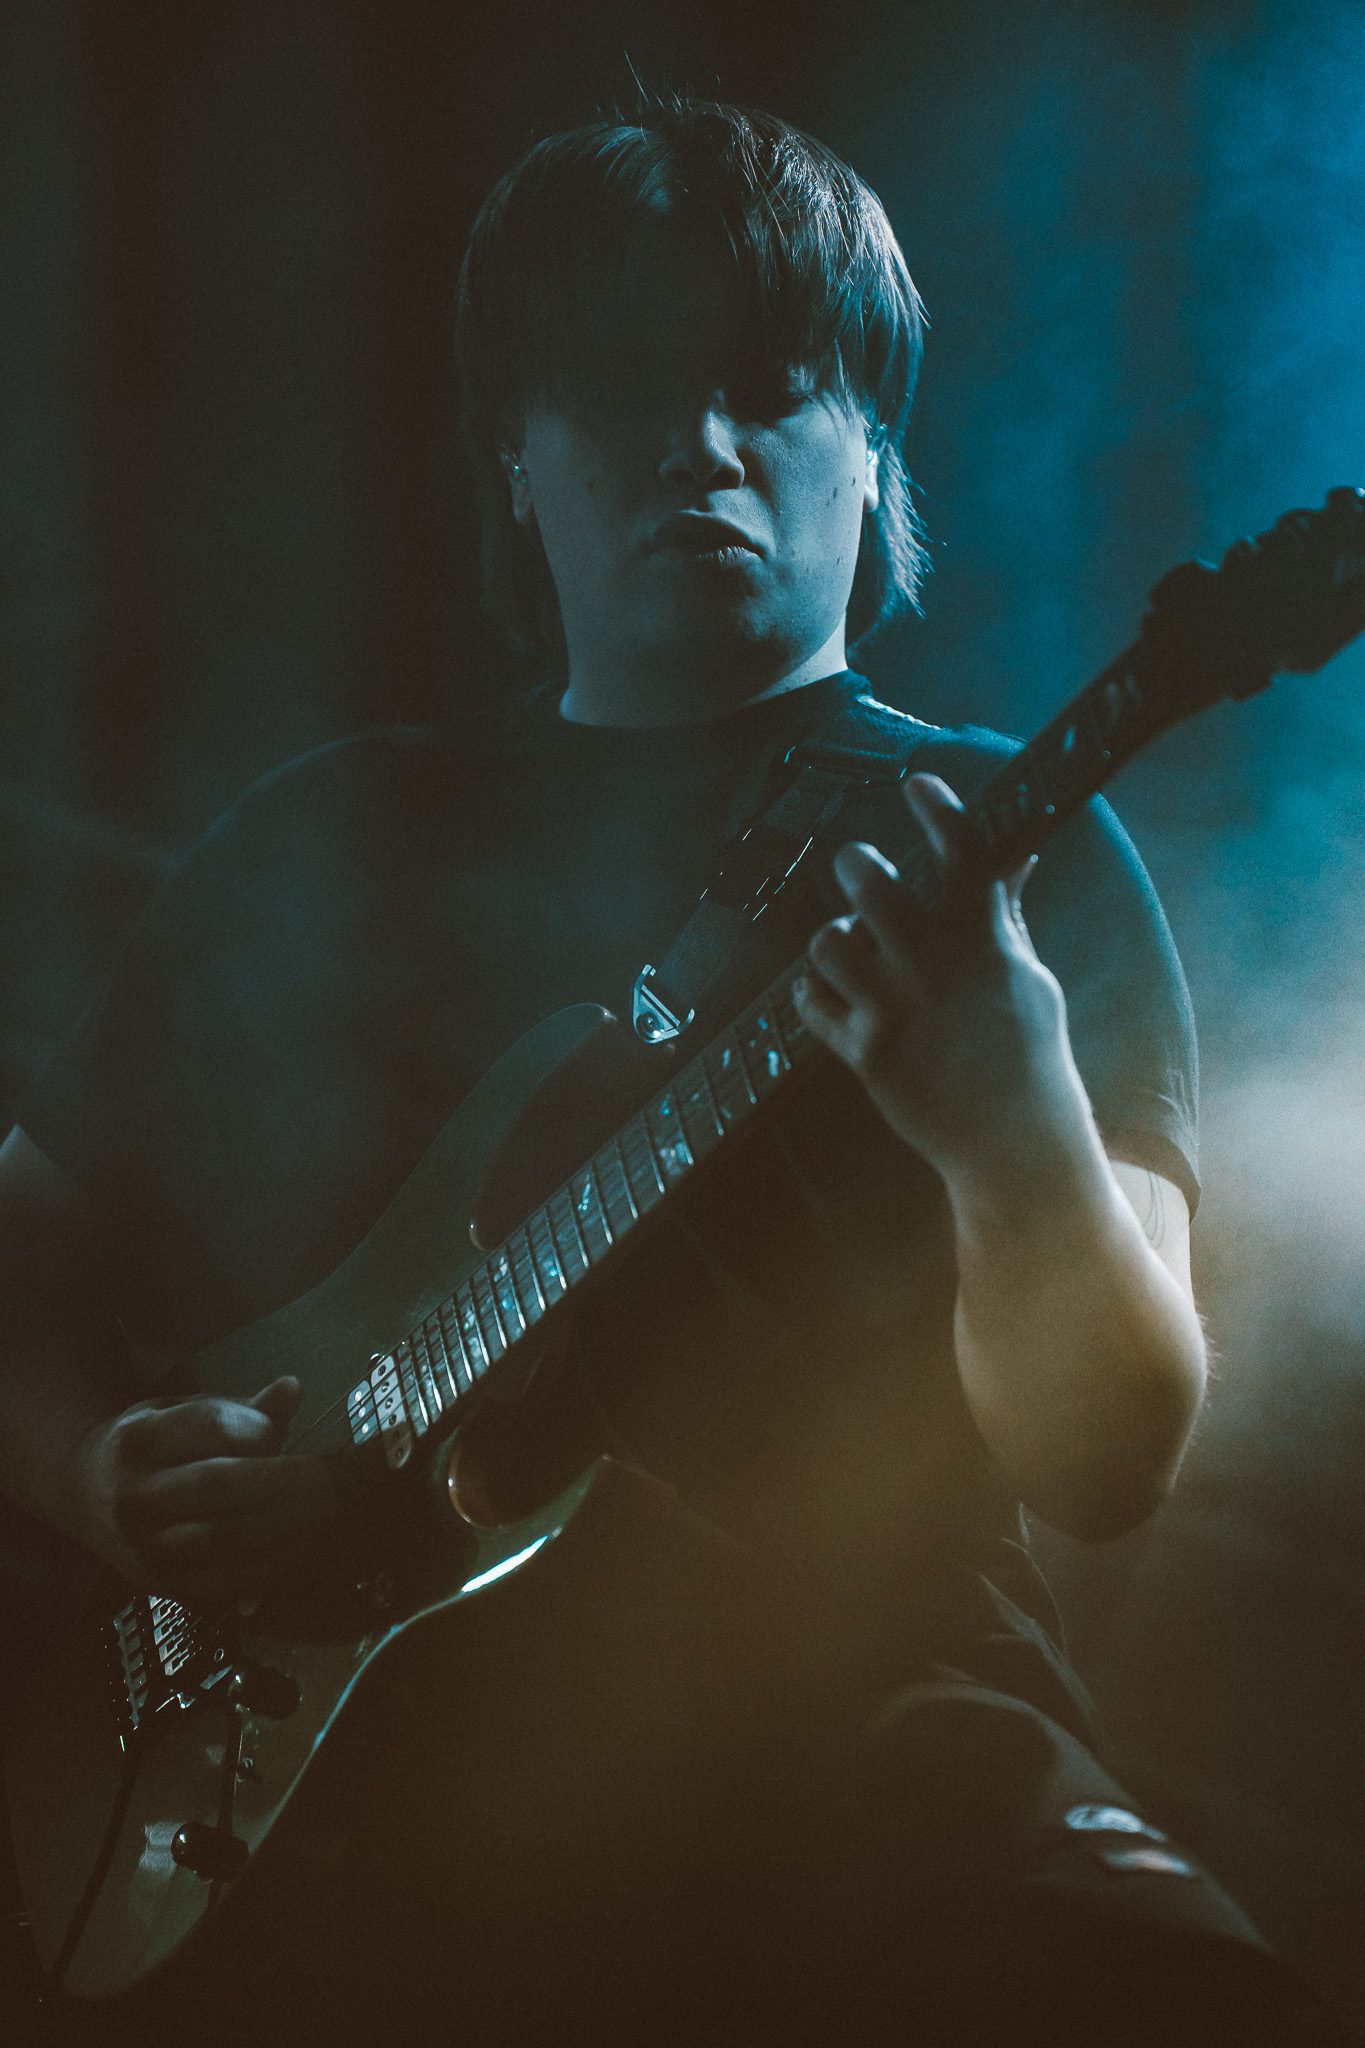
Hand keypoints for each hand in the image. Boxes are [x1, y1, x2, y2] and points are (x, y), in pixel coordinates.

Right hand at [70, 1376, 355, 1596]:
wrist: (83, 1492)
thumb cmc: (151, 1444)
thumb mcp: (182, 1411)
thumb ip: (243, 1407)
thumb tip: (294, 1387)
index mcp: (139, 1439)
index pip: (210, 1425)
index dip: (258, 1427)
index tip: (276, 1432)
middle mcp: (132, 1494)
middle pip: (216, 1484)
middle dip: (274, 1477)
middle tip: (308, 1474)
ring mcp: (141, 1545)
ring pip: (220, 1538)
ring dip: (277, 1524)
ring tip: (310, 1509)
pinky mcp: (157, 1583)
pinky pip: (221, 1581)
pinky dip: (266, 1566)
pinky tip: (297, 1548)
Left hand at [792, 773, 1078, 1183]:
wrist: (1013, 1143)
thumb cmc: (1028, 1056)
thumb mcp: (1031, 979)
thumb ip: (1005, 916)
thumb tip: (1014, 857)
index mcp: (985, 942)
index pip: (960, 849)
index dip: (936, 806)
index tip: (918, 784)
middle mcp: (934, 966)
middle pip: (868, 879)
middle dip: (857, 865)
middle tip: (861, 869)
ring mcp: (894, 1009)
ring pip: (827, 939)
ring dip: (834, 938)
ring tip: (851, 948)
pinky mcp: (864, 1052)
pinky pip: (810, 1000)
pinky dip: (815, 992)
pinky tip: (833, 994)